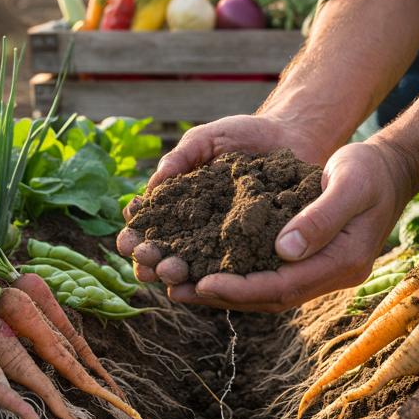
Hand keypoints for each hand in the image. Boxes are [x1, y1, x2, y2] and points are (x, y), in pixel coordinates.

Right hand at [116, 112, 327, 283]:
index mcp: (178, 202)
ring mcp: (223, 239)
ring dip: (177, 273)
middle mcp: (196, 226)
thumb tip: (150, 190)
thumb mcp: (206, 139)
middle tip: (149, 264)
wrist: (289, 136)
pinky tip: (203, 284)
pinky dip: (216, 277)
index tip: (129, 239)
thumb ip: (179, 159)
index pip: (148, 225)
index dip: (135, 235)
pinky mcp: (252, 247)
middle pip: (165, 252)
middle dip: (152, 261)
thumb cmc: (243, 134)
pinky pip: (232, 266)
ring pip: (193, 265)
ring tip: (172, 272)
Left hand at [119, 139, 418, 312]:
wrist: (391, 169)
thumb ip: (320, 217)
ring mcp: (322, 271)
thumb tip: (283, 250)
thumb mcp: (349, 184)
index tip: (204, 284)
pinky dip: (238, 275)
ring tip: (181, 286)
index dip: (242, 289)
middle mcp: (331, 275)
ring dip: (225, 292)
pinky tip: (207, 268)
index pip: (284, 287)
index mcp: (343, 262)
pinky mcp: (311, 260)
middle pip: (270, 298)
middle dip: (223, 297)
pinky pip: (269, 275)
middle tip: (177, 290)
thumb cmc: (370, 170)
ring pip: (267, 291)